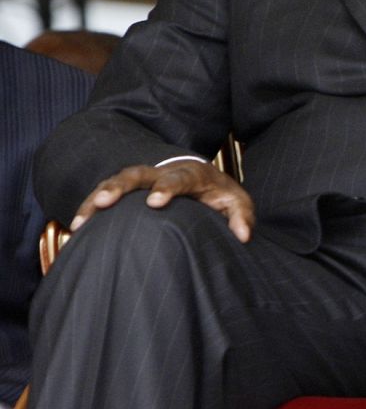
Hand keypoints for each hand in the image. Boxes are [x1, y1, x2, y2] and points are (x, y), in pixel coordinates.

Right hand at [71, 161, 255, 242]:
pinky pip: (107, 194)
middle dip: (119, 187)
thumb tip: (243, 236)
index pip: (178, 178)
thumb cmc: (221, 196)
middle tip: (104, 202)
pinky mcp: (130, 189)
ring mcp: (144, 179)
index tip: (154, 202)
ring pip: (116, 182)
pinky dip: (91, 207)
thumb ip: (241, 217)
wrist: (204, 181)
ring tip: (80, 222)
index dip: (166, 188)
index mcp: (192, 174)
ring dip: (97, 198)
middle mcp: (163, 172)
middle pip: (138, 174)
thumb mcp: (237, 204)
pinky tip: (77, 227)